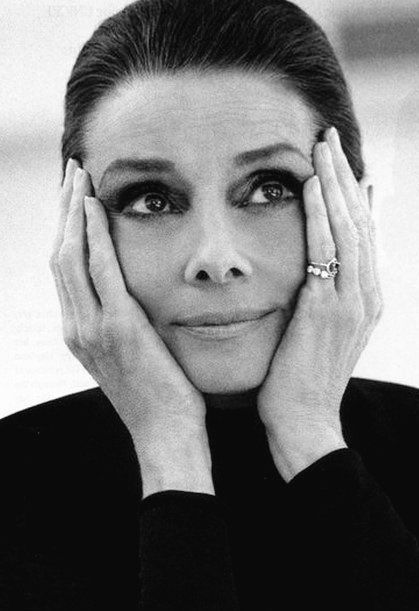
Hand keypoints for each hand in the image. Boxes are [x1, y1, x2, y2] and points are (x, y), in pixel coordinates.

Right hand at [49, 160, 213, 495]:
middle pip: (59, 255)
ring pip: (70, 257)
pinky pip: (101, 272)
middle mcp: (77, 328)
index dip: (66, 230)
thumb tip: (138, 303)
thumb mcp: (135, 360)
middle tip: (72, 172)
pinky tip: (96, 207)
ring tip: (79, 176)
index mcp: (81, 333)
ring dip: (73, 212)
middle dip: (63, 211)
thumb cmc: (162, 401)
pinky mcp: (118, 329)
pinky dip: (94, 236)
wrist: (166, 438)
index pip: (66, 270)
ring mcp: (93, 329)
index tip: (74, 198)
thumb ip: (127, 328)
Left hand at [257, 127, 382, 480]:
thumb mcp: (318, 333)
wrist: (303, 420)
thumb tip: (310, 270)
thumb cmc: (301, 379)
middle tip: (329, 137)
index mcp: (365, 299)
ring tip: (321, 146)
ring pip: (349, 228)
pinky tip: (311, 186)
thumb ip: (321, 298)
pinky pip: (326, 251)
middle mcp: (366, 294)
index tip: (340, 164)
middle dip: (344, 176)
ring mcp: (352, 301)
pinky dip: (320, 216)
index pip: (363, 234)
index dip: (352, 195)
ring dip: (334, 183)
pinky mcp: (330, 309)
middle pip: (360, 221)